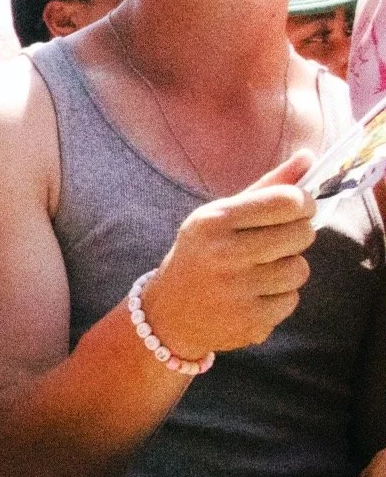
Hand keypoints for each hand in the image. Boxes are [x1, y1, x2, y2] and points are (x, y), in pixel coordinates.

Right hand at [141, 152, 315, 360]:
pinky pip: (291, 300)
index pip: (286, 201)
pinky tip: (254, 295)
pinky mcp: (249, 321)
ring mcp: (236, 290)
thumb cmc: (201, 256)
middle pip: (301, 233)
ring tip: (262, 271)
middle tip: (280, 240)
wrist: (167, 315)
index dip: (304, 203)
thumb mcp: (220, 217)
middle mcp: (223, 254)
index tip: (300, 208)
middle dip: (298, 235)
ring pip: (300, 269)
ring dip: (288, 269)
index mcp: (213, 221)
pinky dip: (279, 297)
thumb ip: (266, 188)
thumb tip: (310, 156)